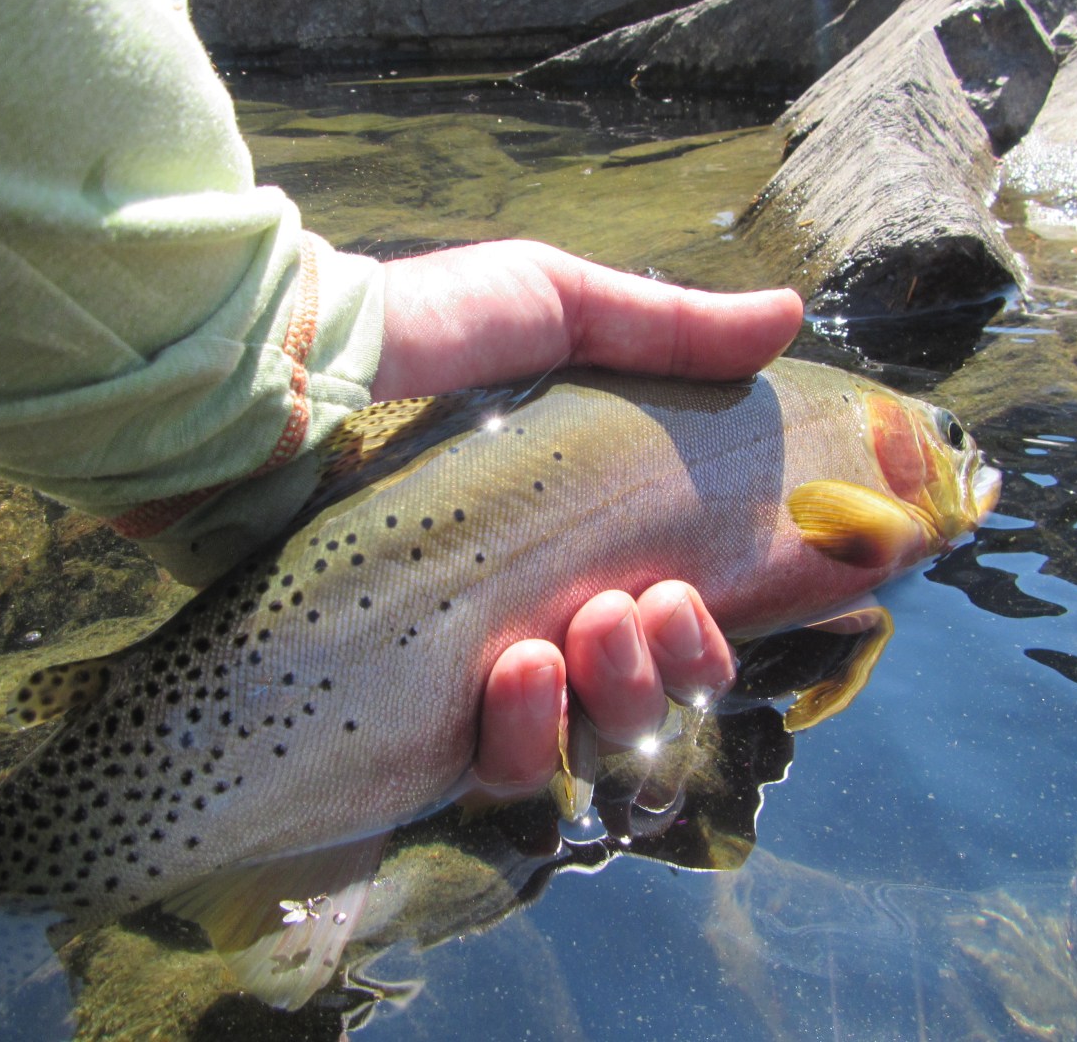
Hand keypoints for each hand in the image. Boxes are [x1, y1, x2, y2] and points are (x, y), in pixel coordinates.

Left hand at [375, 241, 802, 792]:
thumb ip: (670, 329)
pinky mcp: (408, 719)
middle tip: (645, 605)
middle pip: (648, 700)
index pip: (673, 626)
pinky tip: (518, 670)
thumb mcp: (551, 305)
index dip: (707, 635)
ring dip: (618, 698)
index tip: (701, 591)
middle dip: (674, 667)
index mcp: (577, 538)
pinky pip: (498, 771)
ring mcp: (468, 674)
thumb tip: (791, 314)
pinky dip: (527, 736)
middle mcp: (533, 614)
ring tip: (590, 627)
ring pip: (588, 746)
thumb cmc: (418, 332)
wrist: (284, 374)